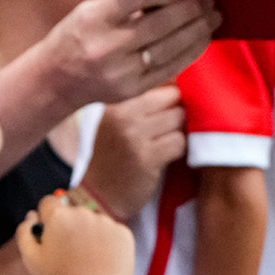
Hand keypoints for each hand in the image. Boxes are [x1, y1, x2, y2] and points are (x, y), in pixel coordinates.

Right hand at [16, 193, 133, 274]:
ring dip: (86, 233)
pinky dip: (105, 241)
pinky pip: (109, 231)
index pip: (48, 203)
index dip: (46, 219)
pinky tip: (99, 259)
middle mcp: (83, 212)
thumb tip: (32, 215)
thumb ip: (25, 232)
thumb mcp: (31, 259)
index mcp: (59, 215)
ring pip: (91, 221)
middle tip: (66, 252)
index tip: (50, 235)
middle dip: (67, 226)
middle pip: (70, 211)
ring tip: (84, 258)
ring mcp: (105, 221)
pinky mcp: (122, 232)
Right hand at [43, 0, 218, 109]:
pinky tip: (202, 40)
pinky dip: (190, 53)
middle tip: (209, 0)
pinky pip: (169, 69)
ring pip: (169, 48)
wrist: (58, 80)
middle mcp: (107, 46)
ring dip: (197, 32)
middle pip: (159, 24)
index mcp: (94, 19)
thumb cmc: (76, 37)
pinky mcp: (133, 90)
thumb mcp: (88, 9)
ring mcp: (122, 71)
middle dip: (190, 10)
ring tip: (213, 18)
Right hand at [81, 86, 184, 218]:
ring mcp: (133, 136)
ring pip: (179, 118)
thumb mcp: (115, 117)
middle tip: (168, 123)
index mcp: (113, 98)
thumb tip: (177, 80)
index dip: (168, 90)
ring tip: (163, 139)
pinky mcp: (145, 159)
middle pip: (172, 96)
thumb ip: (139, 99)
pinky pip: (179, 143)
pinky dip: (177, 149)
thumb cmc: (109, 152)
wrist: (96, 194)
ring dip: (178, 130)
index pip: (155, 80)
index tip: (167, 102)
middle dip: (177, 108)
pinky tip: (163, 155)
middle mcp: (121, 113)